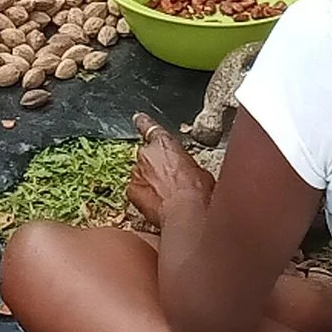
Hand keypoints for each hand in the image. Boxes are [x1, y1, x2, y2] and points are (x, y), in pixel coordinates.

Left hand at [126, 112, 215, 231]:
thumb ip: (185, 162)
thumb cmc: (198, 192)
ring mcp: (137, 172)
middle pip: (147, 156)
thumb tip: (187, 170)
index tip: (138, 118)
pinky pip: (137, 190)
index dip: (143, 122)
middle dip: (156, 165)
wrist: (187, 213)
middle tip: (172, 180)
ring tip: (169, 195)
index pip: (148, 126)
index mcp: (165, 143)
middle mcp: (146, 154)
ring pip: (141, 173)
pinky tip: (159, 204)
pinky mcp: (131, 190)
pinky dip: (145, 195)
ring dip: (151, 181)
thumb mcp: (200, 170)